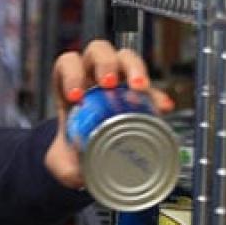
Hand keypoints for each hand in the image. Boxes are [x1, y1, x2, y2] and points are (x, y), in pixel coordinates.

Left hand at [44, 39, 173, 188]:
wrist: (88, 160)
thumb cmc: (72, 152)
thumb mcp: (63, 161)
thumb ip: (67, 167)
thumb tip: (80, 173)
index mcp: (69, 86)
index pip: (67, 64)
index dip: (71, 74)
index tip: (77, 96)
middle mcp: (92, 77)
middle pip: (99, 51)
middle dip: (105, 63)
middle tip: (109, 83)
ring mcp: (118, 82)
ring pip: (126, 59)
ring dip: (134, 69)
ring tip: (139, 87)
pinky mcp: (137, 96)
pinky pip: (150, 89)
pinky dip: (157, 96)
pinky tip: (162, 107)